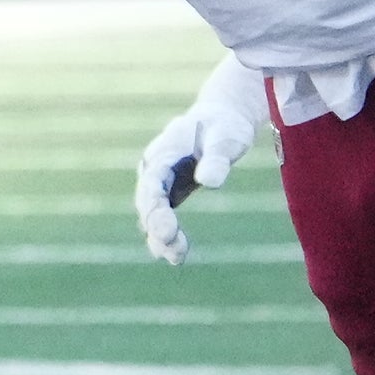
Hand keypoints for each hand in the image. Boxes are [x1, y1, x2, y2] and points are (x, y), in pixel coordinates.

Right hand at [134, 54, 270, 264]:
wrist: (222, 118)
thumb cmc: (225, 125)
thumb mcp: (227, 137)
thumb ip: (218, 157)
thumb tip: (210, 182)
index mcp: (164, 151)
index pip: (153, 182)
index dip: (156, 208)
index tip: (166, 230)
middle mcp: (155, 167)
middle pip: (147, 201)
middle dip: (157, 227)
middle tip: (176, 251)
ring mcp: (160, 181)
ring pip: (150, 213)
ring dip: (159, 236)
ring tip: (177, 257)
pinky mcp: (169, 192)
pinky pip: (161, 216)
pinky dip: (165, 235)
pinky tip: (176, 254)